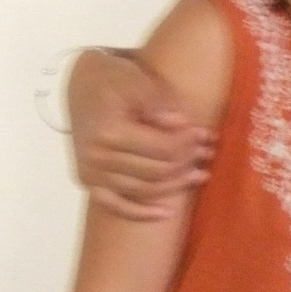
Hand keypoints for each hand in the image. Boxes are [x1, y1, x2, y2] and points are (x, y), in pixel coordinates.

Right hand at [68, 49, 213, 221]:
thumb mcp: (139, 80)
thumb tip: (180, 127)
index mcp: (109, 132)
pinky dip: (141, 213)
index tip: (205, 135)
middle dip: (187, 163)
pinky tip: (167, 213)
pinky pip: (116, 206)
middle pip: (156, 171)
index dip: (188, 145)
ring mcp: (90, 173)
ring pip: (143, 190)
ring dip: (175, 186)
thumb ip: (161, 104)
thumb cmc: (113, 78)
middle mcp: (96, 157)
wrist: (83, 83)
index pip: (162, 149)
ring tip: (200, 174)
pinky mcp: (88, 181)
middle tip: (208, 153)